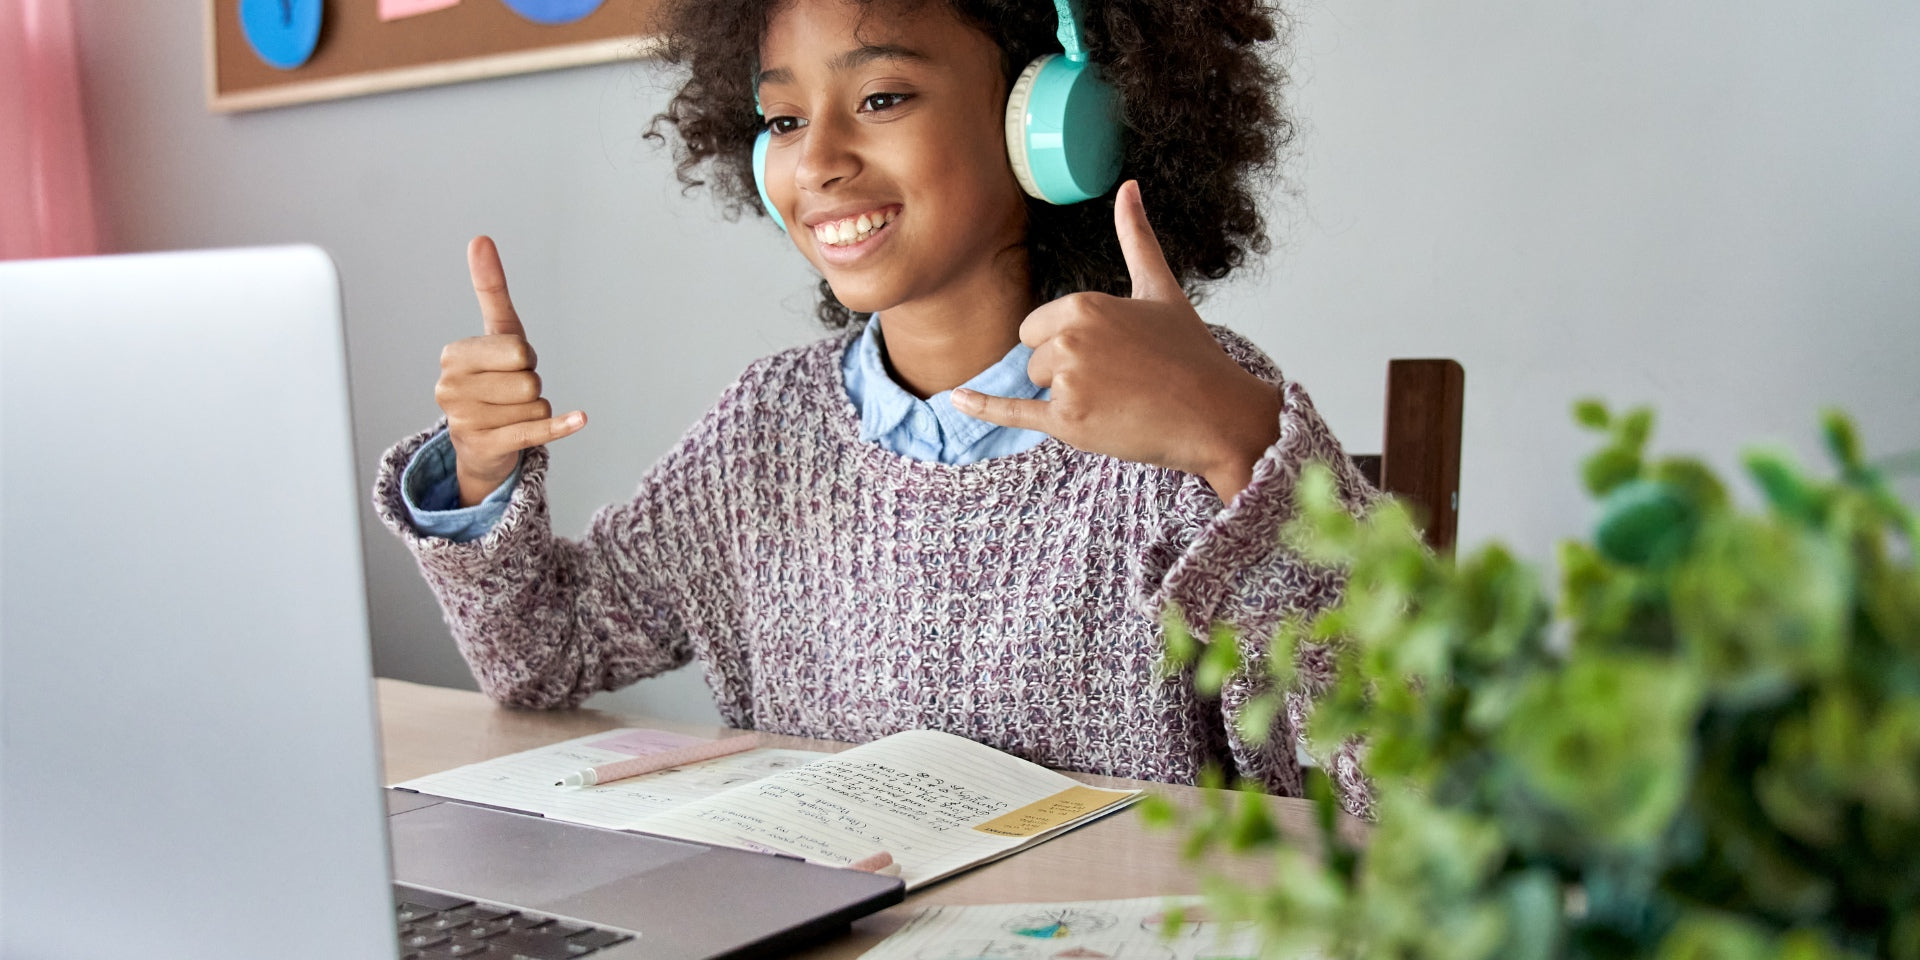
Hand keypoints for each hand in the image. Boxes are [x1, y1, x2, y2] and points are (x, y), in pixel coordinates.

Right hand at [434, 236, 585, 506]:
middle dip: (530, 384)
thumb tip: (480, 239)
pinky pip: (535, 431)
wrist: (480, 443)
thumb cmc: (492, 379)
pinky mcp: (486, 447)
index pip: (518, 349)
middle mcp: (450, 389)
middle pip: (529, 380)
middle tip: (510, 392)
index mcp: (453, 356)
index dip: (524, 357)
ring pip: (537, 406)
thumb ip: (490, 288)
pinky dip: (561, 426)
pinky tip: (580, 419)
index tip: (509, 364)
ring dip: (536, 409)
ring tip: (510, 412)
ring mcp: (464, 421)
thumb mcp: (495, 333)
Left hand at [953, 181, 1280, 501]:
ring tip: (1118, 401)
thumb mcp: (1160, 289)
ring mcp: (1067, 382)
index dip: (1066, 343)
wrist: (1217, 415)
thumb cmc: (1192, 355)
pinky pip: (1011, 413)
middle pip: (1034, 357)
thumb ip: (1136, 238)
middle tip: (1117, 380)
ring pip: (1037, 386)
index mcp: (1084, 304)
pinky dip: (983, 409)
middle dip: (1065, 372)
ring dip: (1068, 398)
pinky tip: (956, 400)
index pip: (1036, 327)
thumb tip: (1129, 186)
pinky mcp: (1068, 423)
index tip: (1109, 354)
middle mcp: (1070, 339)